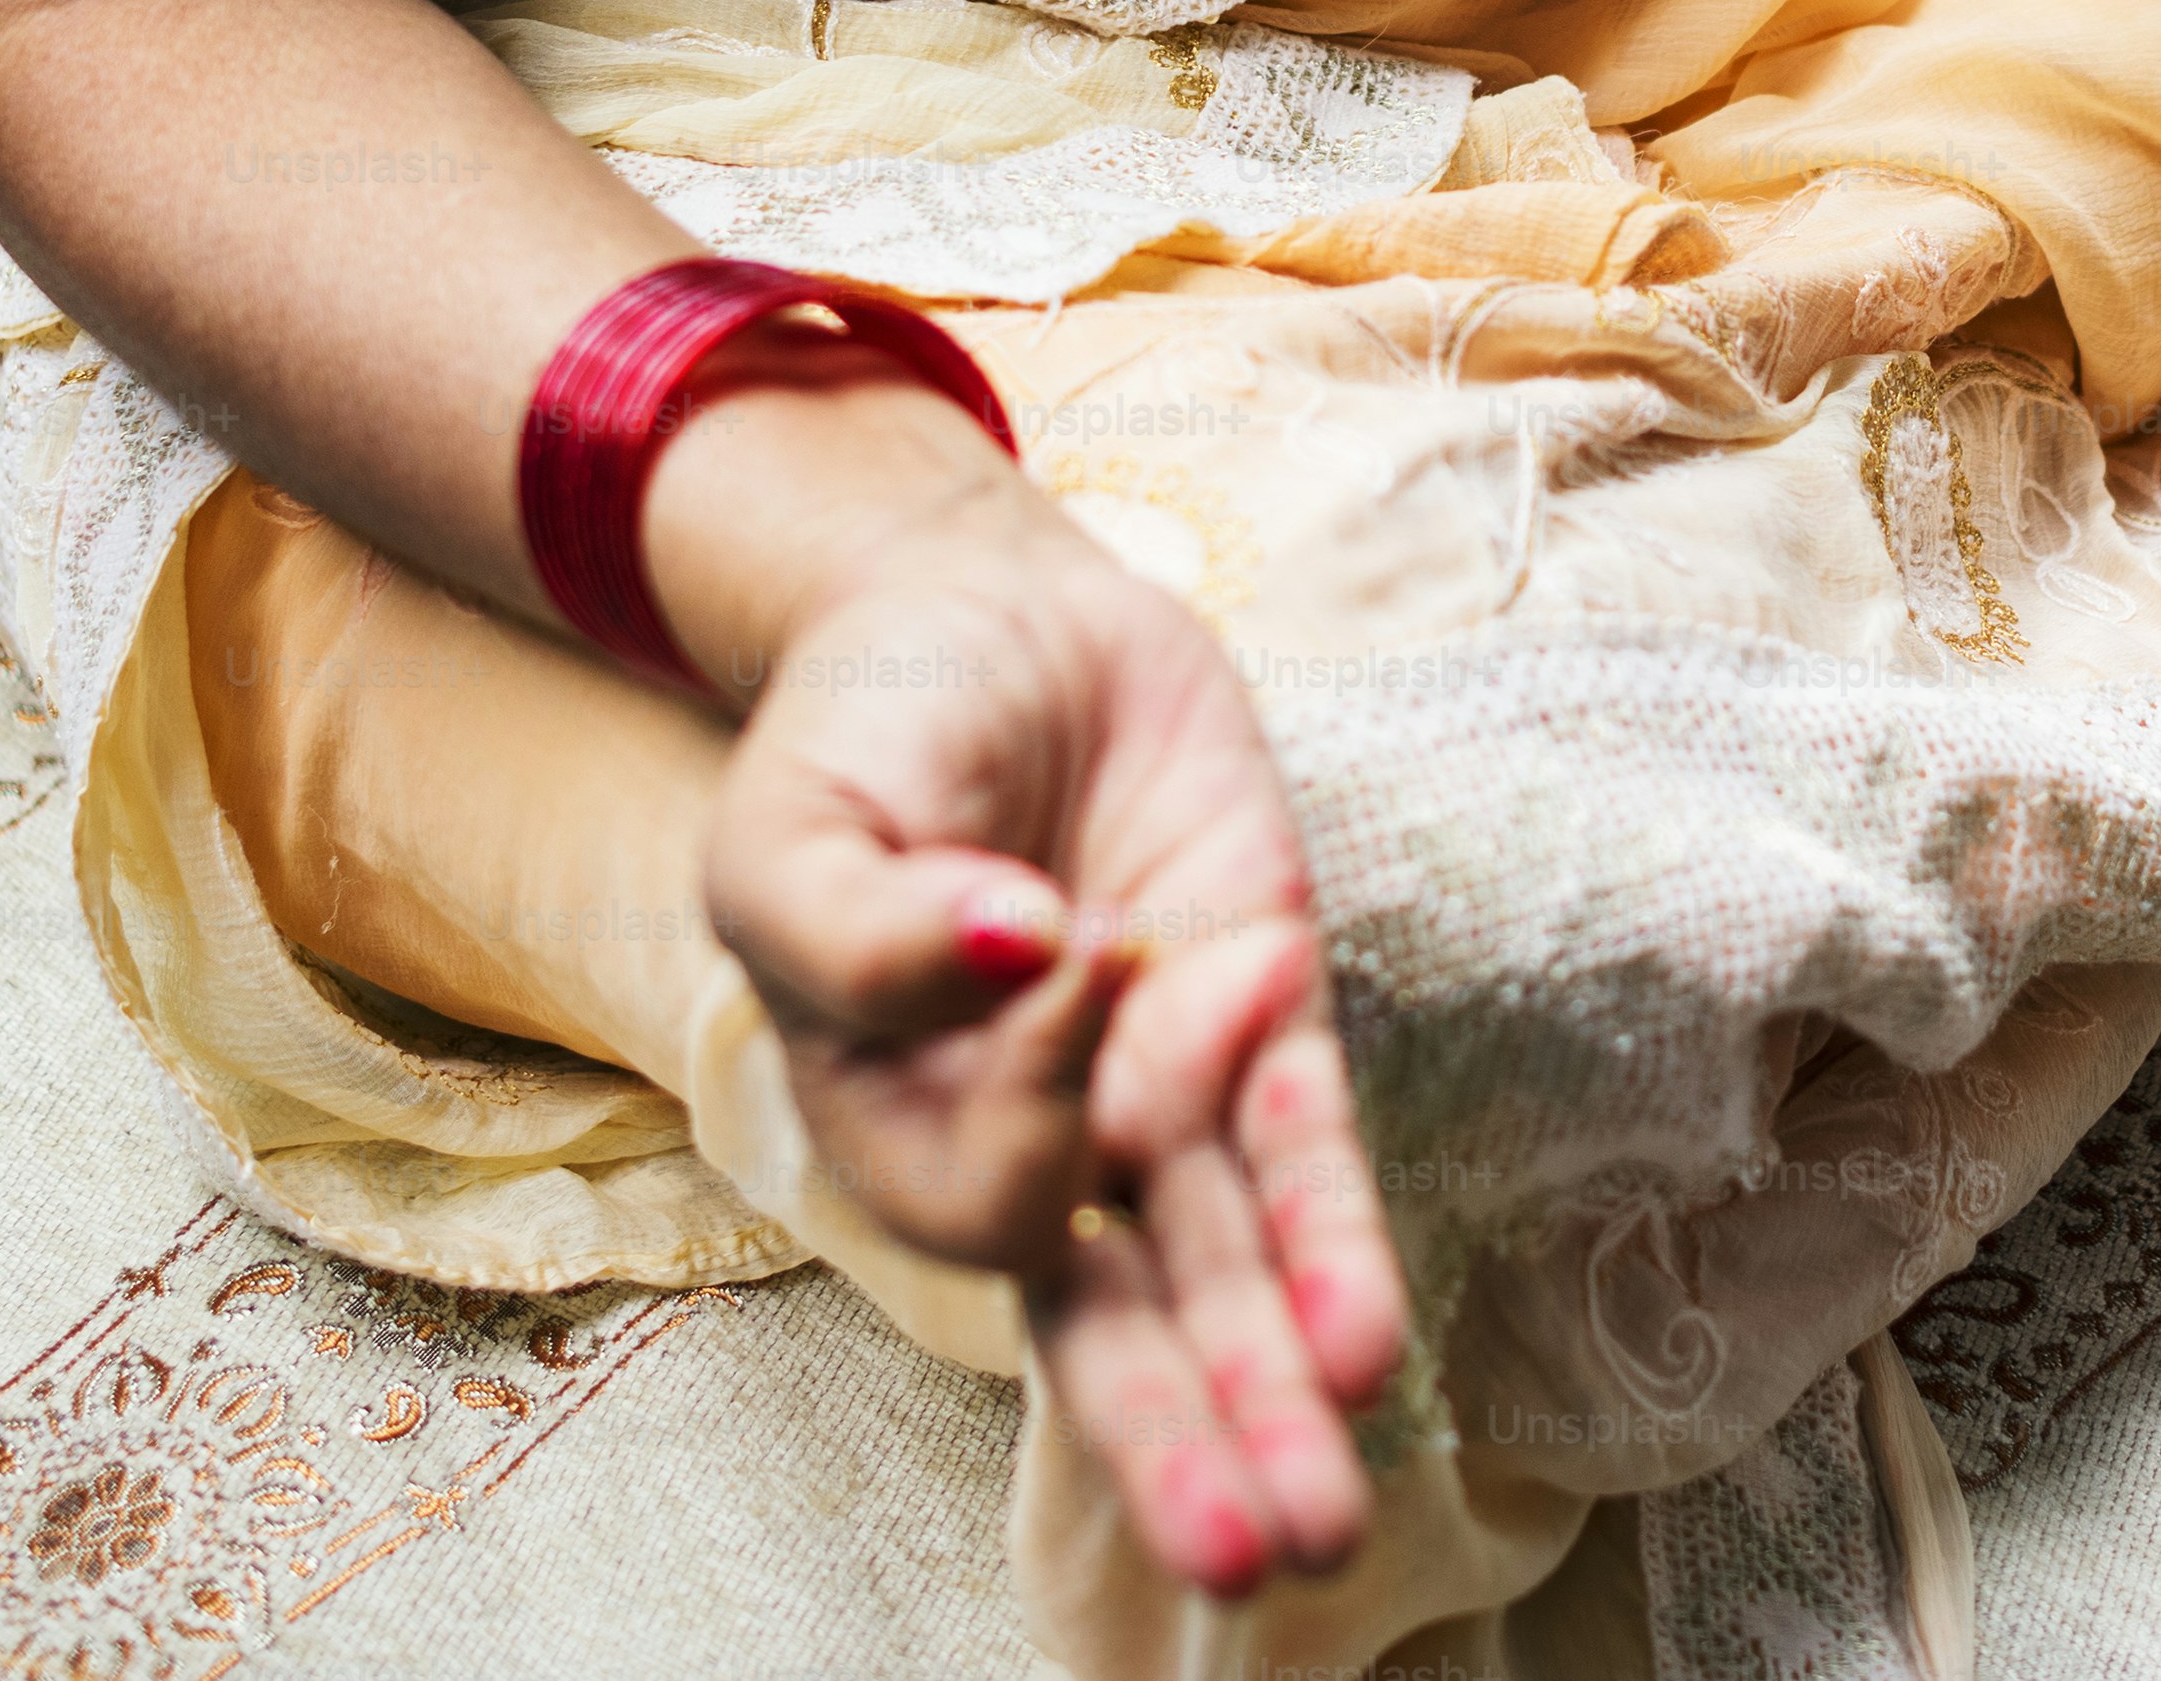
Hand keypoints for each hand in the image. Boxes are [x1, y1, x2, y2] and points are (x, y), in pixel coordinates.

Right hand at [656, 384, 1406, 1600]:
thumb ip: (859, 925)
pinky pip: (1308, 1150)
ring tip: (1330, 1522)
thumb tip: (1013, 956)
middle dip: (1183, 1436)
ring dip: (1281, 1388)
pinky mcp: (1263, 1005)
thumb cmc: (867, 730)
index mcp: (895, 1117)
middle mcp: (1030, 1134)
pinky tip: (1368, 1346)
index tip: (1071, 939)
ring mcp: (1156, 1081)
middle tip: (1250, 1556)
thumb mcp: (793, 822)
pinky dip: (1337, 1237)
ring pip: (1224, 1271)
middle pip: (1111, 1318)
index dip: (1038, 1102)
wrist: (985, 604)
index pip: (983, 1193)